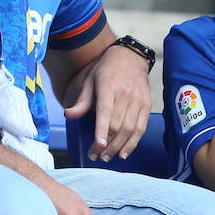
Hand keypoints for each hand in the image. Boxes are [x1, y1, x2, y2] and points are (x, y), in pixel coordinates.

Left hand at [62, 43, 151, 161]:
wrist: (130, 56)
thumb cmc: (106, 70)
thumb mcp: (90, 81)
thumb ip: (81, 101)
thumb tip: (68, 115)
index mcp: (109, 87)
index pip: (106, 112)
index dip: (102, 131)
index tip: (97, 146)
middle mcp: (125, 94)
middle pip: (117, 125)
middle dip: (106, 145)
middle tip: (96, 156)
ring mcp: (138, 100)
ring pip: (129, 130)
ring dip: (118, 147)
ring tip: (107, 157)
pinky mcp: (147, 105)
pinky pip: (141, 128)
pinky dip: (133, 143)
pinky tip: (124, 153)